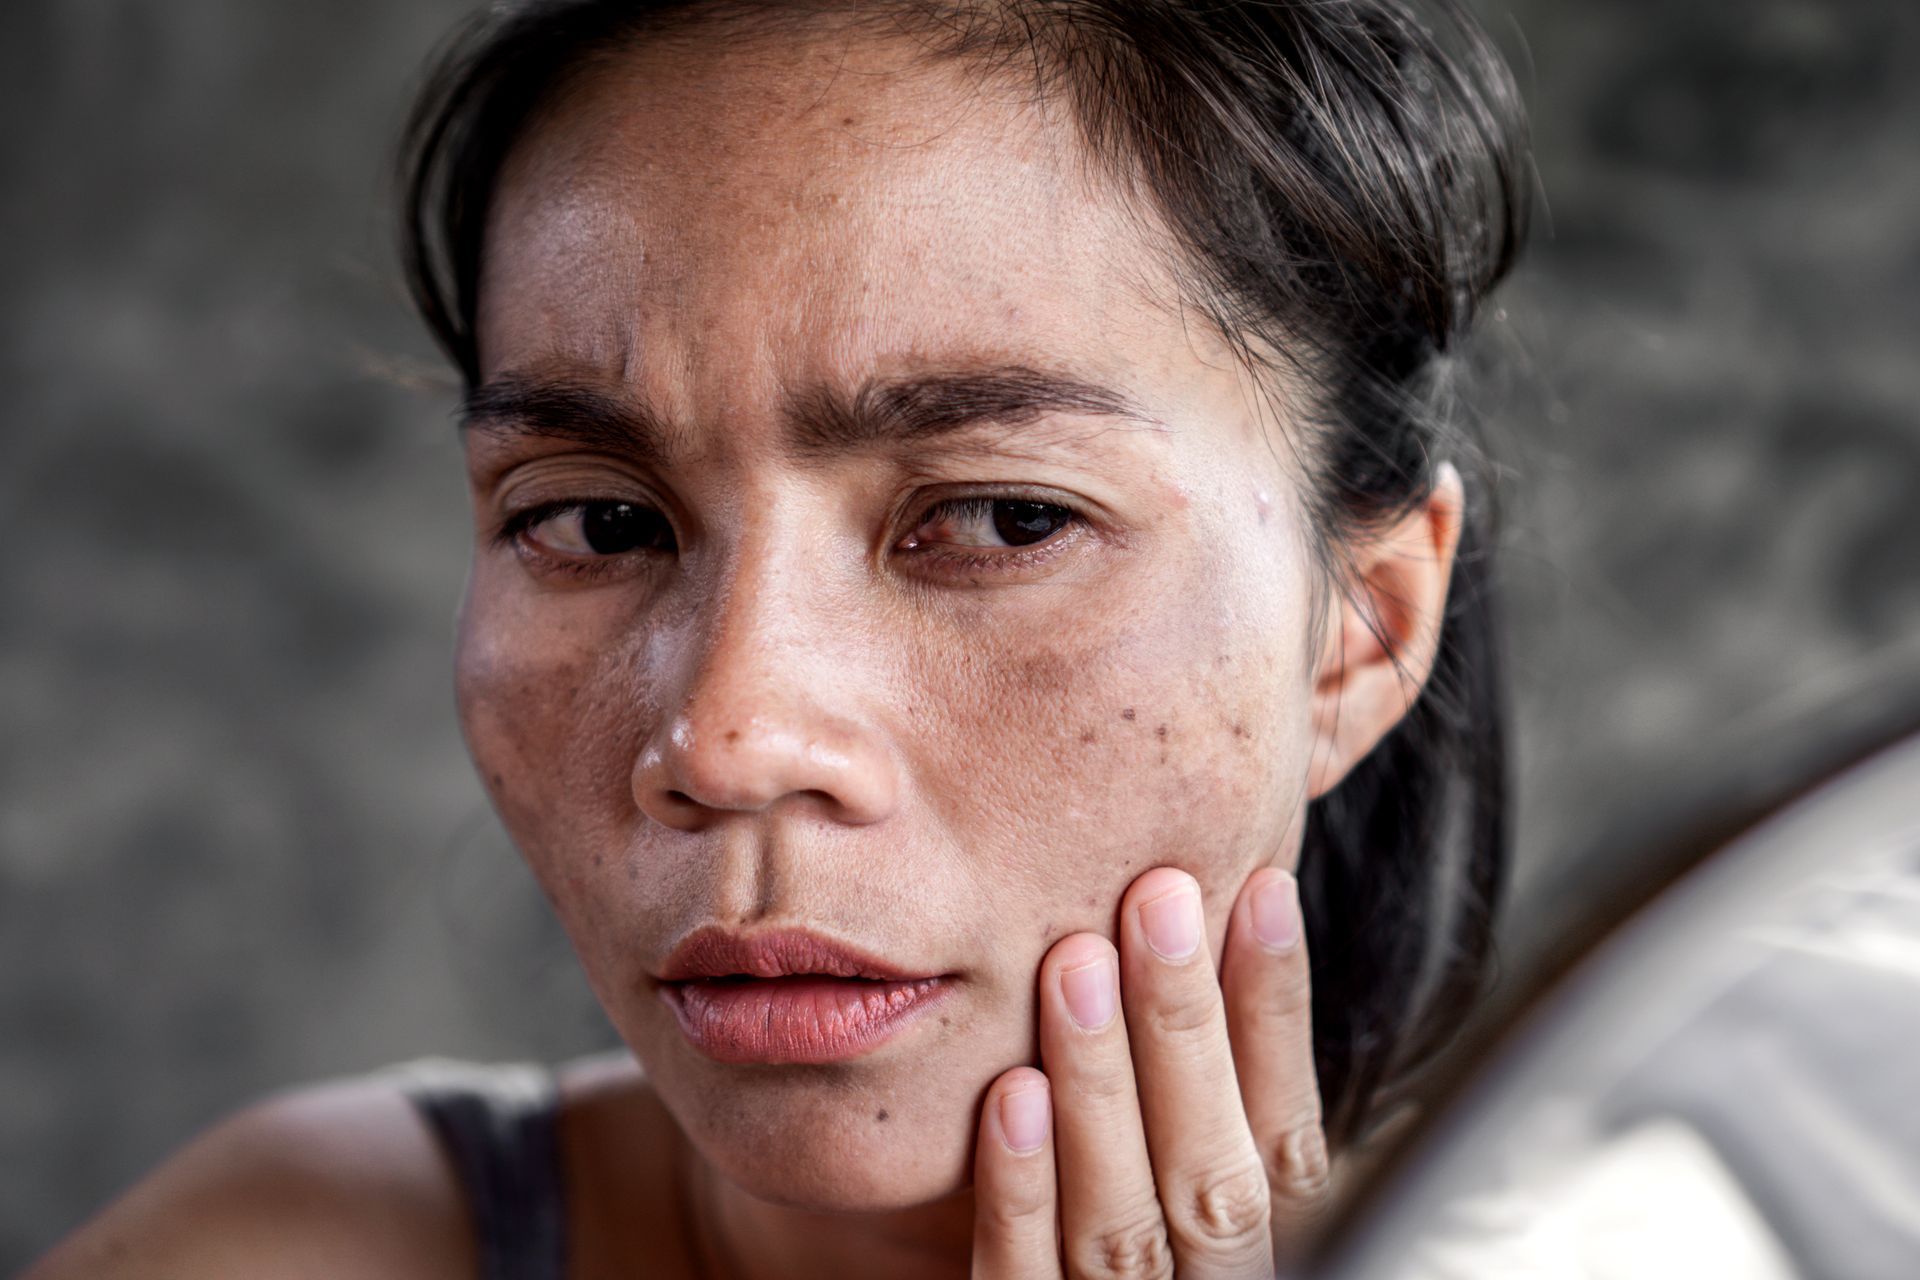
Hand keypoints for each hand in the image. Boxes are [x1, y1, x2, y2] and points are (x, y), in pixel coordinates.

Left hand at [970, 865, 1331, 1278]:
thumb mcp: (1162, 1167)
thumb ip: (1187, 1088)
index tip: (1260, 890)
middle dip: (1188, 1030)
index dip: (1280, 1017)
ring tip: (1077, 964)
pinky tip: (1010, 1094)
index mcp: (1246, 1255)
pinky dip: (1020, 1192)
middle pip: (1212, 1180)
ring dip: (1102, 1088)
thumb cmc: (1103, 1231)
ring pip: (1122, 1228)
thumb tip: (1215, 908)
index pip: (1291, 1141)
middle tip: (1158, 897)